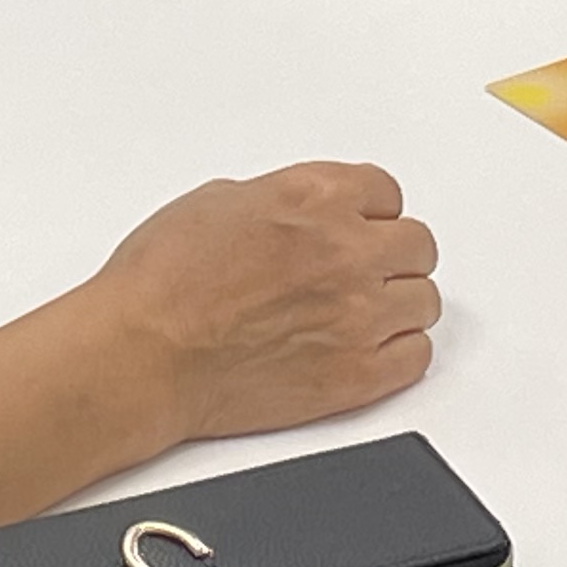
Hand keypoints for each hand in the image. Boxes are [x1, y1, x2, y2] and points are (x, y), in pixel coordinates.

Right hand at [90, 161, 443, 445]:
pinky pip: (417, 355)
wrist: (143, 355)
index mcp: (315, 198)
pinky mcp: (357, 375)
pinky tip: (372, 349)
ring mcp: (358, 315)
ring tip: (365, 313)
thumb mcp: (217, 202)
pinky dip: (400, 352)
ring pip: (424, 300)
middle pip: (417, 245)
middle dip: (391, 255)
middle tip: (365, 270)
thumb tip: (300, 214)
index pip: (387, 192)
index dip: (371, 212)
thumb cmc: (160, 284)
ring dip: (398, 304)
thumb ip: (281, 201)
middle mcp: (346, 251)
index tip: (362, 226)